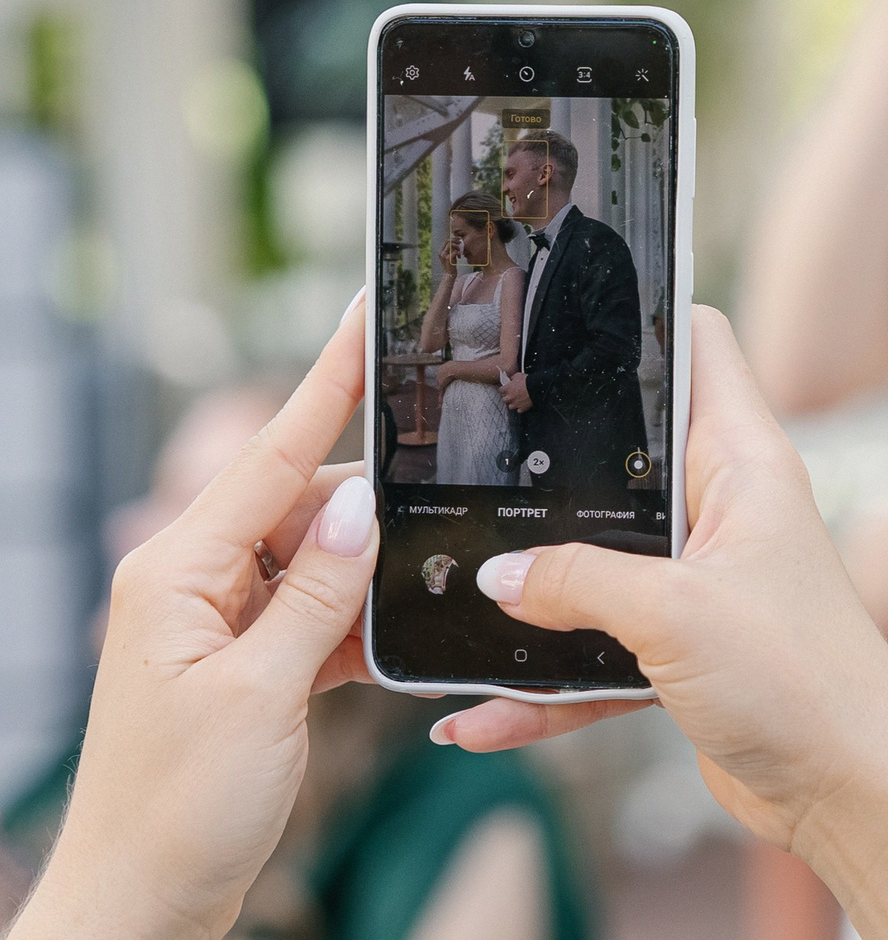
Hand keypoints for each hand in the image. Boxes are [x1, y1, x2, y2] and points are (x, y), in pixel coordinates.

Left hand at [12, 300, 379, 939]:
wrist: (143, 905)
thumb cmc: (178, 810)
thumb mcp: (263, 693)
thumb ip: (320, 591)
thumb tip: (363, 508)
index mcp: (178, 572)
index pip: (271, 454)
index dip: (328, 380)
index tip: (366, 310)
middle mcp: (193, 582)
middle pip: (308, 505)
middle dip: (371, 518)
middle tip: (440, 520)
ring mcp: (218, 622)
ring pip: (321, 560)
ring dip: (364, 586)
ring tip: (394, 622)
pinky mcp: (245, 661)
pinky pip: (316, 613)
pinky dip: (355, 627)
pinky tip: (385, 648)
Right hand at [429, 311, 887, 936]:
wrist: (850, 788)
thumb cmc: (798, 680)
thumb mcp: (676, 614)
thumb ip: (579, 581)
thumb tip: (501, 574)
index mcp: (744, 464)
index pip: (699, 348)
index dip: (639, 315)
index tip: (558, 304)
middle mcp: (726, 510)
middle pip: (624, 460)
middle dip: (547, 466)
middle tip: (458, 455)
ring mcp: (706, 580)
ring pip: (599, 565)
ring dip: (532, 596)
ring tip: (445, 601)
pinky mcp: (689, 650)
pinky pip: (598, 652)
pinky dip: (544, 686)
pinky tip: (478, 717)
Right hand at [438, 233, 462, 276]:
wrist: (449, 274)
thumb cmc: (451, 265)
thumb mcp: (451, 256)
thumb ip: (451, 250)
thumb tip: (456, 243)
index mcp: (441, 251)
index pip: (446, 241)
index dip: (453, 238)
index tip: (459, 239)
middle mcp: (441, 252)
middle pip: (448, 241)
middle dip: (456, 240)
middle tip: (461, 242)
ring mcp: (444, 256)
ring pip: (451, 245)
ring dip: (457, 247)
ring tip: (460, 252)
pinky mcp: (448, 259)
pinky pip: (454, 252)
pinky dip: (458, 253)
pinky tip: (459, 257)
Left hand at [500, 371, 531, 412]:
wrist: (536, 388)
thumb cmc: (527, 381)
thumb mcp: (518, 375)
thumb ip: (512, 377)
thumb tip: (511, 378)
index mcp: (507, 389)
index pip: (500, 390)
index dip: (503, 389)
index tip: (505, 388)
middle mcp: (509, 397)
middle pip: (504, 399)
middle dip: (506, 397)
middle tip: (511, 395)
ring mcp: (515, 404)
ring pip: (510, 406)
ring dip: (513, 404)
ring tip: (517, 401)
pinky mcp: (522, 408)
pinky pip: (519, 410)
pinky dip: (520, 408)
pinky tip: (523, 404)